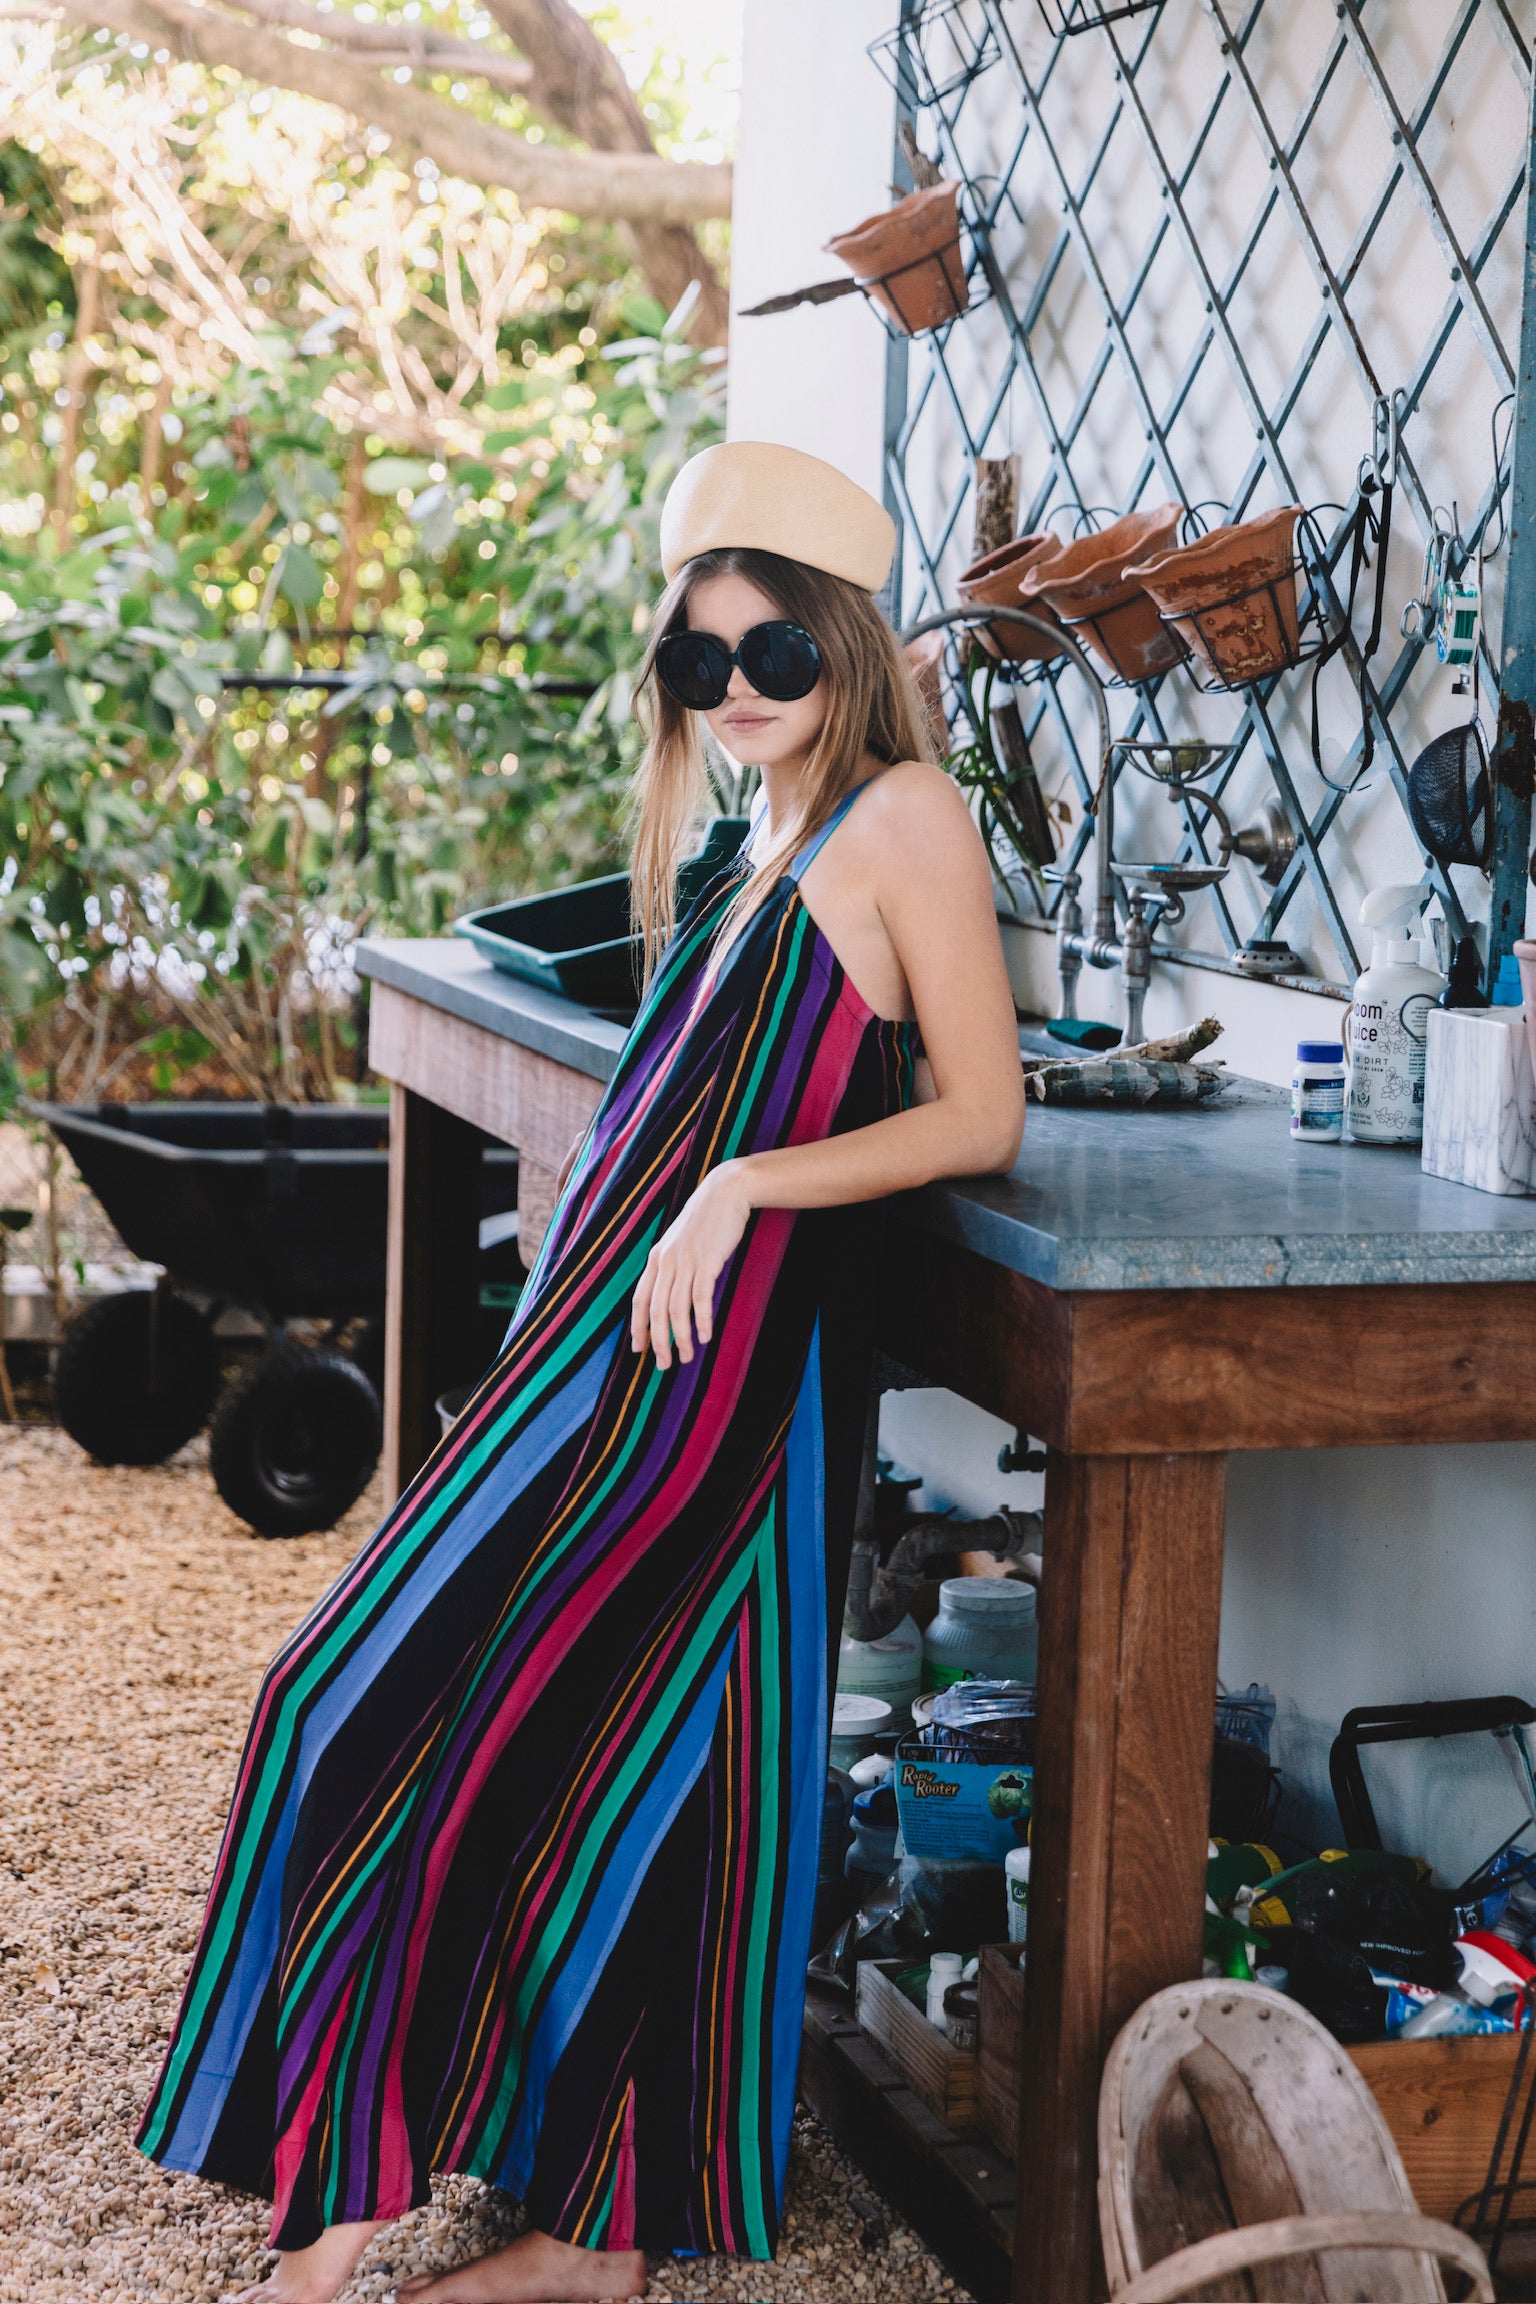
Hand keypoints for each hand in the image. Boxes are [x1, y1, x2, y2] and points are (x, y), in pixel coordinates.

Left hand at [630, 1162, 750, 1368]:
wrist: (726, 1192)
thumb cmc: (706, 1220)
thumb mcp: (681, 1242)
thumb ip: (673, 1265)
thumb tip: (670, 1294)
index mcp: (656, 1258)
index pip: (640, 1300)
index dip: (638, 1327)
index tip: (639, 1349)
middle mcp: (666, 1261)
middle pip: (656, 1311)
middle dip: (658, 1341)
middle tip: (664, 1364)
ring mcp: (685, 1261)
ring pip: (677, 1309)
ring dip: (681, 1338)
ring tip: (687, 1357)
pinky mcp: (707, 1261)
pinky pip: (701, 1298)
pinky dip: (702, 1320)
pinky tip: (706, 1337)